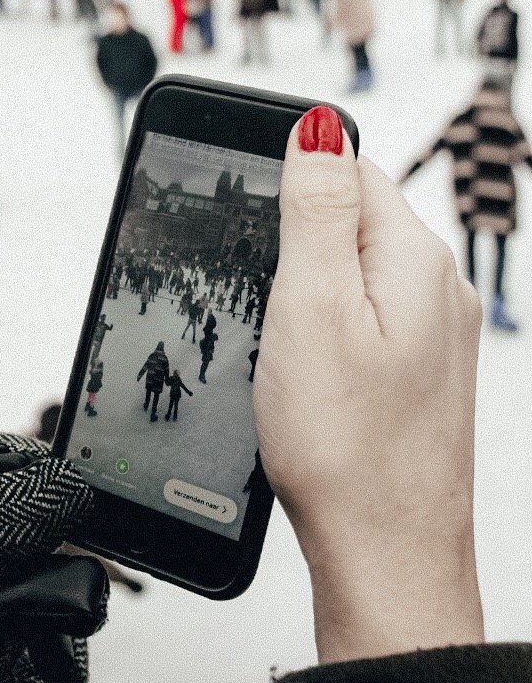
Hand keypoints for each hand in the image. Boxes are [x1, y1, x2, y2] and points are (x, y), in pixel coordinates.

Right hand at [255, 107, 483, 664]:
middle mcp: (436, 288)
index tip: (245, 226)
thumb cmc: (345, 449)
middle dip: (291, 241)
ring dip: (303, 290)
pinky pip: (360, 319)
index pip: (350, 167)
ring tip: (276, 347)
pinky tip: (300, 373)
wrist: (387, 558)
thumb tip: (317, 123)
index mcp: (414, 258)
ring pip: (352, 272)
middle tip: (257, 301)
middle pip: (351, 218)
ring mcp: (432, 334)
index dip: (286, 184)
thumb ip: (314, 210)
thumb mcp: (309, 308)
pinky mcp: (415, 375)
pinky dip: (321, 330)